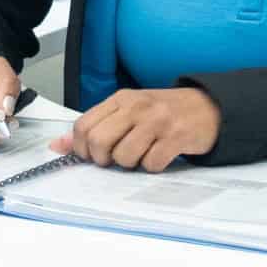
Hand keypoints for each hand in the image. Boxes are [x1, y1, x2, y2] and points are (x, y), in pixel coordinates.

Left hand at [50, 87, 219, 171]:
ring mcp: (157, 121)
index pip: (84, 126)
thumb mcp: (127, 112)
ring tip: (141, 155)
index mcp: (120, 99)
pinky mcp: (176, 137)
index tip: (92, 155)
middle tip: (116, 159)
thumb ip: (95, 126)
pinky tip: (160, 156)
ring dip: (130, 165)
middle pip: (99, 142)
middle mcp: (137, 107)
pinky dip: (153, 167)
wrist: (208, 107)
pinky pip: (152, 163)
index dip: (82, 148)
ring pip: (124, 156)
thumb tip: (58, 146)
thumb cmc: (163, 112)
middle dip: (103, 160)